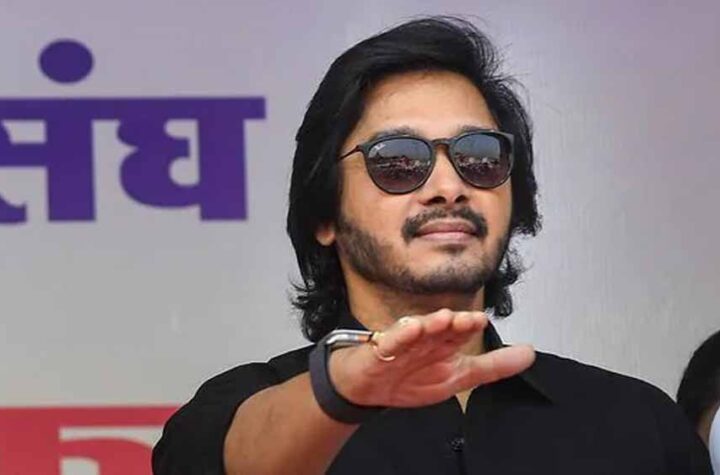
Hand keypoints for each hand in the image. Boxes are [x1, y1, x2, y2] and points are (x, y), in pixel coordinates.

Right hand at [329, 308, 534, 407]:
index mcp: (443, 344)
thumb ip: (493, 367)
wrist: (367, 389)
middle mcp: (425, 339)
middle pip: (441, 328)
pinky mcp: (381, 351)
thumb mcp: (456, 378)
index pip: (460, 332)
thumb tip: (529, 353)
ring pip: (418, 331)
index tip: (482, 321)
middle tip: (468, 319)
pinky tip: (410, 330)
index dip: (469, 326)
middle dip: (454, 322)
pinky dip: (399, 336)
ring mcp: (403, 343)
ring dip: (430, 324)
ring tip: (443, 320)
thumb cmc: (409, 379)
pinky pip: (390, 342)